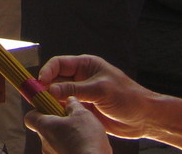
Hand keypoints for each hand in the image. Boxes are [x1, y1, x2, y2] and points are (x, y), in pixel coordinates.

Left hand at [25, 97, 111, 153]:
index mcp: (44, 126)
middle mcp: (44, 142)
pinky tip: (85, 148)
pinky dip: (71, 149)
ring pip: (56, 142)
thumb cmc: (85, 139)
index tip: (51, 108)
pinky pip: (63, 152)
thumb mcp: (82, 115)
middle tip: (73, 122)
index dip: (39, 111)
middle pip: (45, 129)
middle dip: (58, 124)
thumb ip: (73, 105)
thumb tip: (70, 100)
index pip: (30, 117)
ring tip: (83, 136)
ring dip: (66, 138)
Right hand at [35, 55, 150, 139]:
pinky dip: (58, 111)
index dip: (47, 71)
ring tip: (42, 107)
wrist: (145, 119)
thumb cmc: (128, 97)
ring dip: (51, 100)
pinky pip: (66, 108)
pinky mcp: (83, 109)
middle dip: (45, 87)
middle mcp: (81, 78)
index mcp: (85, 66)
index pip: (59, 64)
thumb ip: (75, 89)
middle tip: (36, 96)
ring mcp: (82, 94)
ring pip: (59, 95)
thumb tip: (51, 89)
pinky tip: (54, 115)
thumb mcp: (100, 90)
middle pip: (55, 79)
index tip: (39, 82)